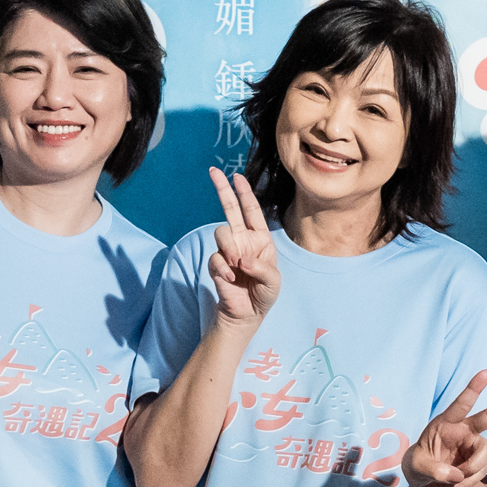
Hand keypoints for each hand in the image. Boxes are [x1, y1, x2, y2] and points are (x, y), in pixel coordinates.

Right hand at [206, 167, 279, 325]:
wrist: (247, 315)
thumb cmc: (264, 294)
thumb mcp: (273, 282)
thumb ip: (262, 269)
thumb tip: (242, 260)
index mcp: (260, 238)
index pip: (251, 211)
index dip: (244, 193)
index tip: (236, 176)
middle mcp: (242, 240)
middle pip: (230, 209)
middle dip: (222, 189)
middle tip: (213, 171)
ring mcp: (228, 251)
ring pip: (221, 233)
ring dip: (231, 248)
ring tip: (238, 266)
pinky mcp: (216, 264)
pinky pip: (216, 257)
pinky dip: (224, 268)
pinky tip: (230, 279)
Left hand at [402, 370, 486, 486]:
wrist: (427, 483)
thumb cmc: (417, 466)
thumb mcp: (414, 468)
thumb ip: (432, 470)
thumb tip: (456, 475)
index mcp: (445, 423)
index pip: (460, 404)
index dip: (473, 389)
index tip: (485, 373)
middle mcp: (463, 430)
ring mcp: (473, 446)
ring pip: (485, 453)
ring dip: (471, 468)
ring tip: (452, 478)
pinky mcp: (480, 461)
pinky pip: (480, 471)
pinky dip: (468, 481)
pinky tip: (455, 483)